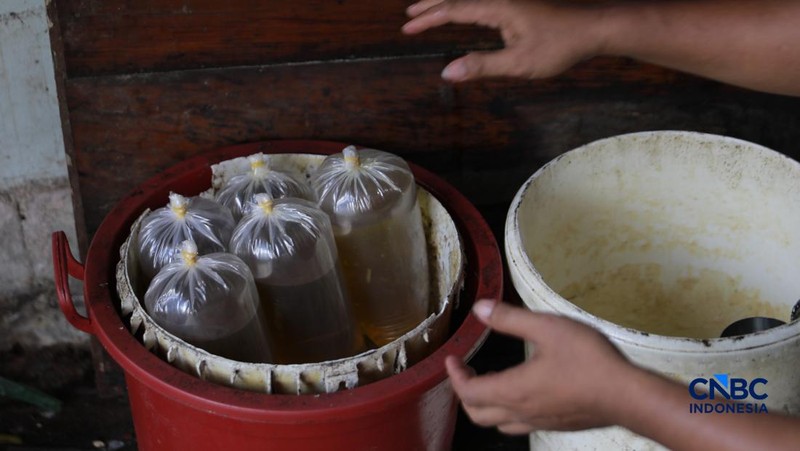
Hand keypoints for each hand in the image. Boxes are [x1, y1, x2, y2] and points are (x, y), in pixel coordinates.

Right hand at [402, 0, 604, 81]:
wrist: (594, 28)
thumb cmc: (560, 46)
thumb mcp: (519, 63)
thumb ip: (482, 66)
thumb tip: (447, 72)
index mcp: (499, 6)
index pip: (454, 10)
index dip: (429, 18)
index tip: (407, 27)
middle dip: (432, 5)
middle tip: (409, 15)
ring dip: (448, 3)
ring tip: (430, 9)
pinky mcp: (520, 3)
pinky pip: (483, 1)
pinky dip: (466, 5)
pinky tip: (466, 12)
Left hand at [446, 299, 635, 433]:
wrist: (627, 395)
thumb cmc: (588, 360)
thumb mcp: (547, 327)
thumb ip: (509, 318)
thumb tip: (478, 309)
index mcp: (513, 390)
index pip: (468, 392)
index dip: (455, 375)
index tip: (453, 358)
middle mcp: (521, 412)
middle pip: (477, 414)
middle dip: (465, 393)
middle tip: (466, 370)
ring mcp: (539, 422)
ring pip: (498, 423)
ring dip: (485, 405)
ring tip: (488, 382)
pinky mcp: (555, 425)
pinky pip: (520, 426)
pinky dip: (507, 412)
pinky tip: (521, 393)